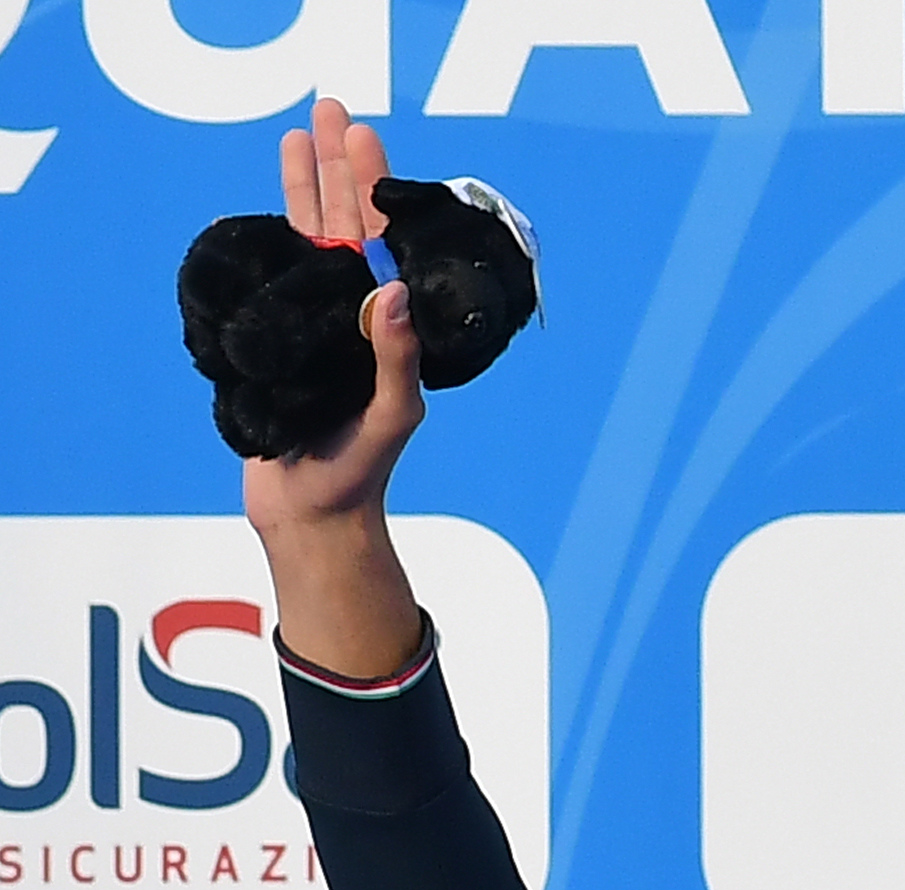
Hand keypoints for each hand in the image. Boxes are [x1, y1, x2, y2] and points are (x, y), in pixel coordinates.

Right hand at [241, 96, 426, 680]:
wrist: (311, 515)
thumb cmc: (360, 472)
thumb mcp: (392, 414)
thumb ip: (398, 357)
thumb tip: (391, 288)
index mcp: (383, 325)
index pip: (380, 241)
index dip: (371, 186)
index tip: (363, 136)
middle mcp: (350, 316)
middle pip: (343, 224)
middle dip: (336, 166)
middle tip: (329, 110)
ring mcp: (312, 326)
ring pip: (306, 242)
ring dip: (301, 189)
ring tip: (295, 137)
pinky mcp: (275, 342)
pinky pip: (269, 281)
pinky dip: (263, 240)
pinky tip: (258, 206)